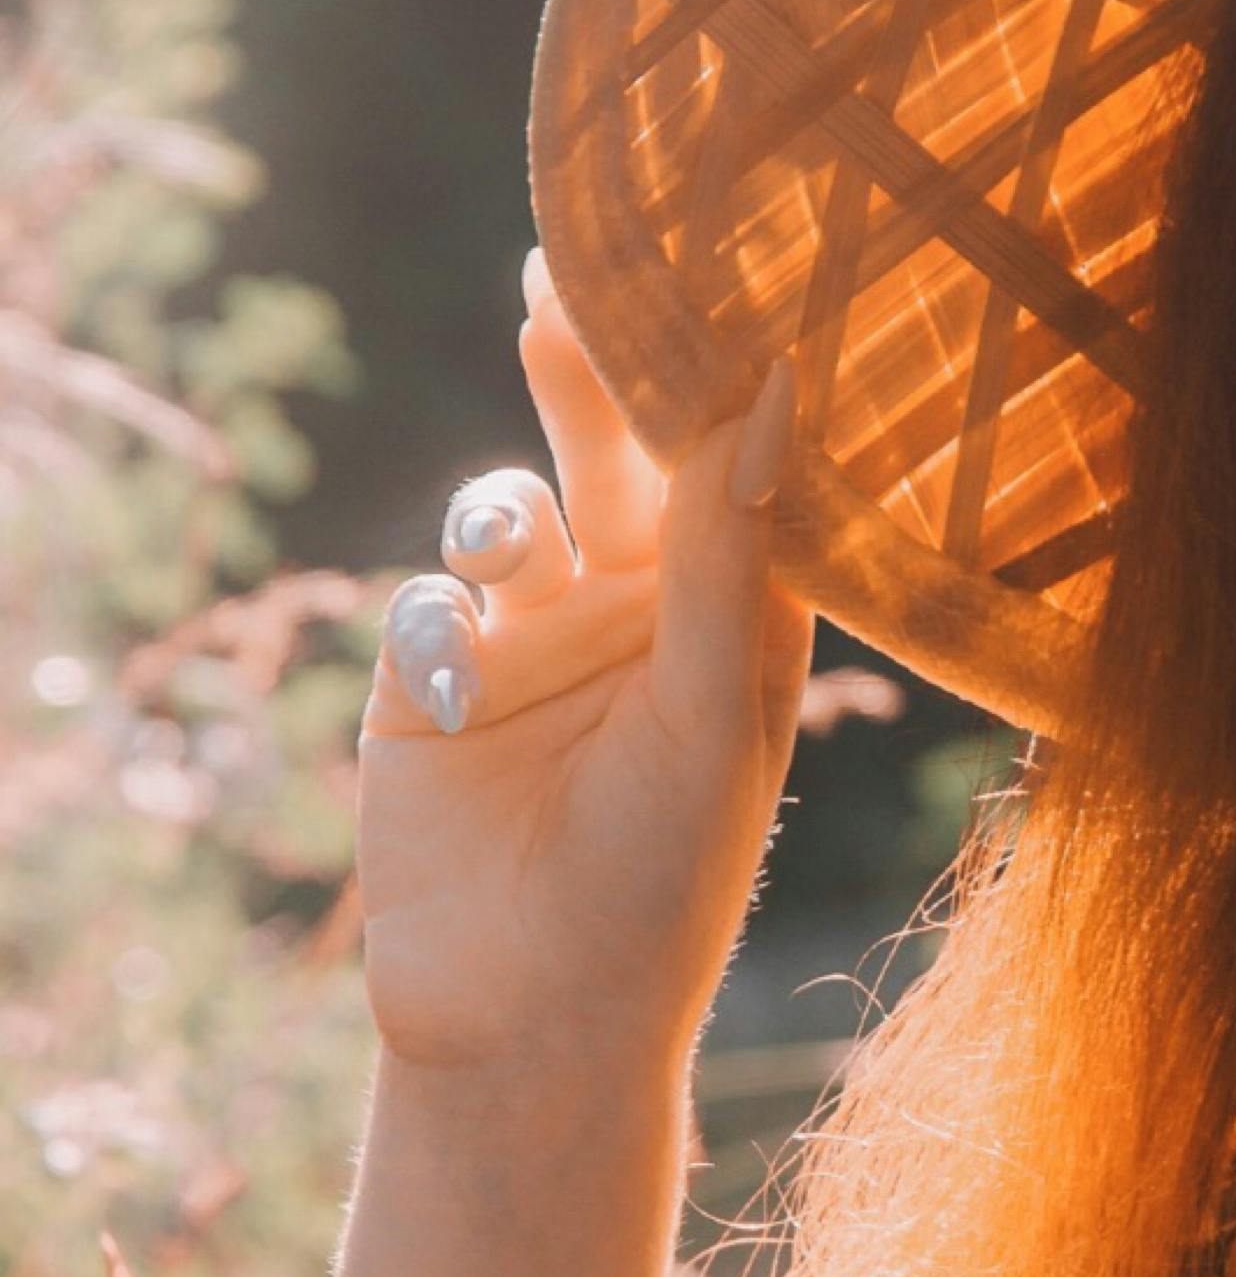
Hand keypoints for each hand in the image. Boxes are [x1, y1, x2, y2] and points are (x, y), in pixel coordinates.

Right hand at [355, 258, 814, 1092]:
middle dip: (590, 366)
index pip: (732, 461)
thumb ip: (729, 553)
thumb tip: (770, 389)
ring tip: (508, 548)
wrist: (526, 1021)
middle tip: (564, 267)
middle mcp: (641, 616)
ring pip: (509, 508)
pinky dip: (434, 623)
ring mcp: (533, 644)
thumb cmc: (664, 883)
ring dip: (502, 506)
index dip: (719, 364)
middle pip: (616, 452)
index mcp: (736, 618)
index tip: (714, 255)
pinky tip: (454, 689)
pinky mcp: (433, 686)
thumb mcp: (709, 713)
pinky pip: (425, 600)